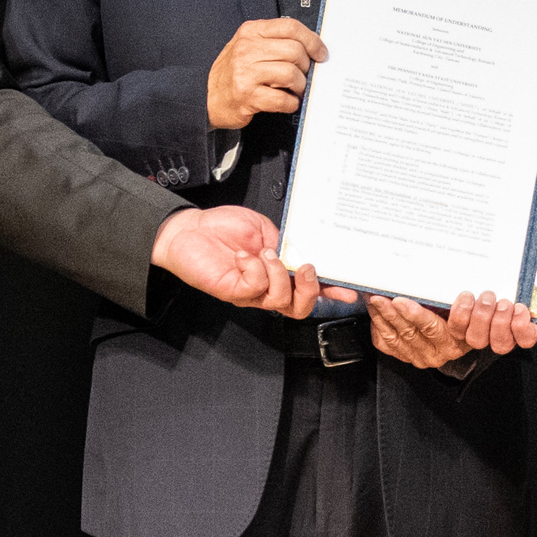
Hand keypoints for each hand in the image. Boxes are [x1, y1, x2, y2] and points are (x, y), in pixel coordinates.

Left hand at [151, 205, 347, 319]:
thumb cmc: (223, 228)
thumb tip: (304, 251)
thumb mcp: (264, 229)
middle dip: (309, 290)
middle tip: (305, 268)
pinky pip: (255, 288)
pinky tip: (244, 256)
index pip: (308, 288)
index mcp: (279, 272)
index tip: (348, 290)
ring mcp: (251, 292)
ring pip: (280, 300)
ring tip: (265, 253)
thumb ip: (285, 243)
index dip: (330, 292)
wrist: (189, 229)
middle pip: (299, 308)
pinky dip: (254, 269)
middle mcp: (267, 287)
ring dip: (278, 274)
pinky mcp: (233, 292)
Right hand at [207, 18, 324, 130]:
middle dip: (306, 66)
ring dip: (300, 86)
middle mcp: (247, 49)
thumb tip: (311, 47)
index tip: (320, 52)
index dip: (312, 40)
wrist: (207, 96)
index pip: (290, 27)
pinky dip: (291, 103)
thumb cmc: (234, 72)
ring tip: (295, 90)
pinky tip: (287, 101)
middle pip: (295, 51)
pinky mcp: (247, 96)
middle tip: (304, 75)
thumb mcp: (249, 46)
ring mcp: (246, 73)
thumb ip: (275, 41)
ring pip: (291, 74)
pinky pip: (283, 99)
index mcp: (251, 32)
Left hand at [367, 290, 536, 367]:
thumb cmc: (467, 310)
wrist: (449, 337)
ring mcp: (424, 355)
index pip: (466, 329)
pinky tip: (376, 311)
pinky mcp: (405, 355)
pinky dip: (380, 326)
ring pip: (404, 336)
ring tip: (380, 298)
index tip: (458, 295)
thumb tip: (516, 297)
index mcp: (468, 338)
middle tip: (398, 296)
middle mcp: (447, 350)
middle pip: (428, 332)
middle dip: (411, 313)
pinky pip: (389, 343)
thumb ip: (491, 301)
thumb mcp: (482, 307)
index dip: (460, 315)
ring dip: (390, 317)